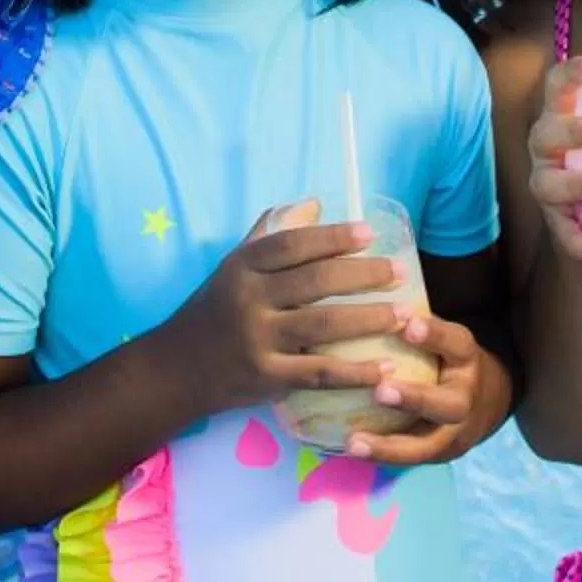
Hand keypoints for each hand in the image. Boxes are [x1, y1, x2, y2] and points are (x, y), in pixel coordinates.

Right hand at [160, 201, 406, 415]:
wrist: (177, 367)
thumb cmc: (215, 310)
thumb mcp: (233, 265)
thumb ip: (270, 233)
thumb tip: (315, 204)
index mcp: (243, 266)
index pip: (294, 244)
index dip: (333, 237)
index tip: (369, 233)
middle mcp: (249, 299)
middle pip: (316, 281)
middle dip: (364, 275)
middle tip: (400, 272)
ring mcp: (258, 340)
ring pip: (323, 325)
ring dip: (369, 319)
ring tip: (404, 315)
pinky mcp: (267, 377)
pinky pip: (319, 373)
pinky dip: (355, 371)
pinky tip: (385, 368)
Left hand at [344, 312, 490, 466]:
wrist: (488, 402)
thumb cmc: (449, 359)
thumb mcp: (446, 337)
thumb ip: (418, 323)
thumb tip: (368, 290)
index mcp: (466, 360)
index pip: (456, 344)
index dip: (434, 335)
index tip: (409, 324)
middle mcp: (465, 399)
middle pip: (447, 404)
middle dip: (414, 399)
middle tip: (381, 391)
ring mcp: (454, 434)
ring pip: (426, 445)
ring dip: (389, 446)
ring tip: (354, 442)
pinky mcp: (440, 456)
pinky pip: (410, 460)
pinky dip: (381, 458)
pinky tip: (350, 451)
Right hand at [525, 55, 581, 266]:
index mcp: (563, 113)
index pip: (557, 84)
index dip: (574, 73)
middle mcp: (547, 146)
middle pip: (546, 133)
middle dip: (575, 131)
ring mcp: (549, 185)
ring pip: (548, 185)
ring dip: (578, 183)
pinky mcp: (559, 224)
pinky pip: (569, 238)